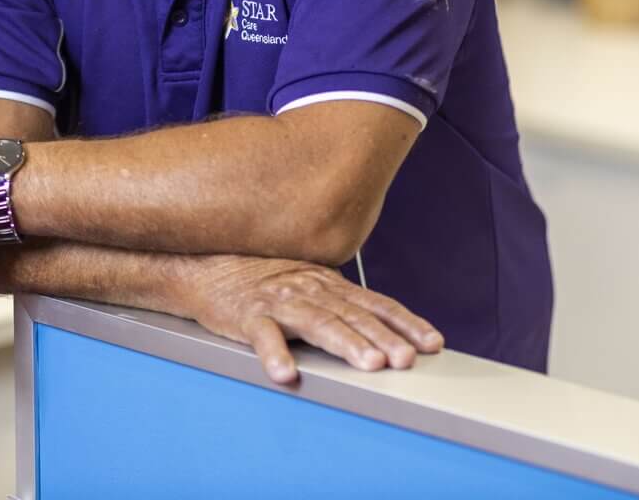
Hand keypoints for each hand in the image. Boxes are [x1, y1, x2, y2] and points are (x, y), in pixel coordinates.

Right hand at [176, 255, 443, 384]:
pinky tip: (286, 373)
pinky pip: (262, 336)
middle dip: (384, 338)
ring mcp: (278, 301)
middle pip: (354, 315)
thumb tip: (384, 332)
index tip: (432, 343)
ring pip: (318, 322)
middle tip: (406, 359)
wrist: (206, 266)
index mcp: (328, 284)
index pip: (376, 303)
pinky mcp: (247, 315)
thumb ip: (341, 305)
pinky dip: (275, 354)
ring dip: (346, 343)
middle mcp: (309, 288)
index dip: (405, 322)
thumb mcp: (308, 285)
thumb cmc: (261, 279)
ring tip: (368, 364)